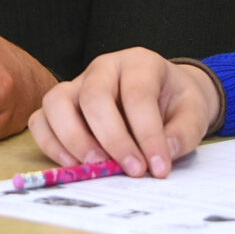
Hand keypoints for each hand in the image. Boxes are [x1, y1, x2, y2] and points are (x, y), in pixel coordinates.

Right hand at [28, 48, 221, 177]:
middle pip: (94, 97)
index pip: (137, 95)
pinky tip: (74, 165)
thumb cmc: (175, 103)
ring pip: (56, 102)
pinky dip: (50, 144)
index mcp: (139, 62)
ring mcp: (77, 84)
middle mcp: (103, 68)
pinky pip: (40, 120)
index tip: (159, 167)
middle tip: (132, 170)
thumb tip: (163, 153)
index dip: (148, 133)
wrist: (163, 95)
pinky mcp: (60, 106)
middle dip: (112, 139)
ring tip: (97, 168)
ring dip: (74, 140)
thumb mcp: (194, 112)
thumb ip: (183, 132)